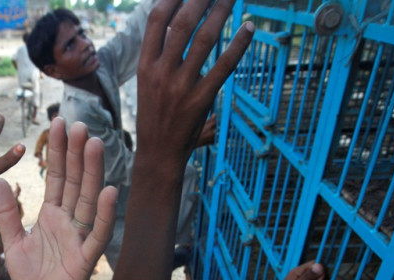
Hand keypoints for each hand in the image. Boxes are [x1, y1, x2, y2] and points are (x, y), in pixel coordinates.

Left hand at [0, 118, 116, 279]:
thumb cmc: (31, 277)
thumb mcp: (12, 242)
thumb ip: (5, 213)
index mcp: (52, 215)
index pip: (58, 177)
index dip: (58, 152)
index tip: (59, 124)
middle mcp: (69, 221)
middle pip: (75, 182)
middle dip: (76, 154)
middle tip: (79, 124)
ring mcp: (80, 237)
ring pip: (87, 200)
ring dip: (92, 173)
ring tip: (94, 144)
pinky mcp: (86, 258)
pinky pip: (97, 234)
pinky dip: (103, 214)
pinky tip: (109, 191)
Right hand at [137, 0, 252, 163]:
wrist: (158, 152)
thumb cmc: (156, 115)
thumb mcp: (148, 82)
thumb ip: (160, 54)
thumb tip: (177, 23)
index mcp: (146, 66)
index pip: (157, 21)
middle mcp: (162, 72)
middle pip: (183, 24)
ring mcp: (181, 86)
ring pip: (204, 40)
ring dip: (220, 13)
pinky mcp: (201, 100)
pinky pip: (223, 67)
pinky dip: (237, 45)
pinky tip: (247, 29)